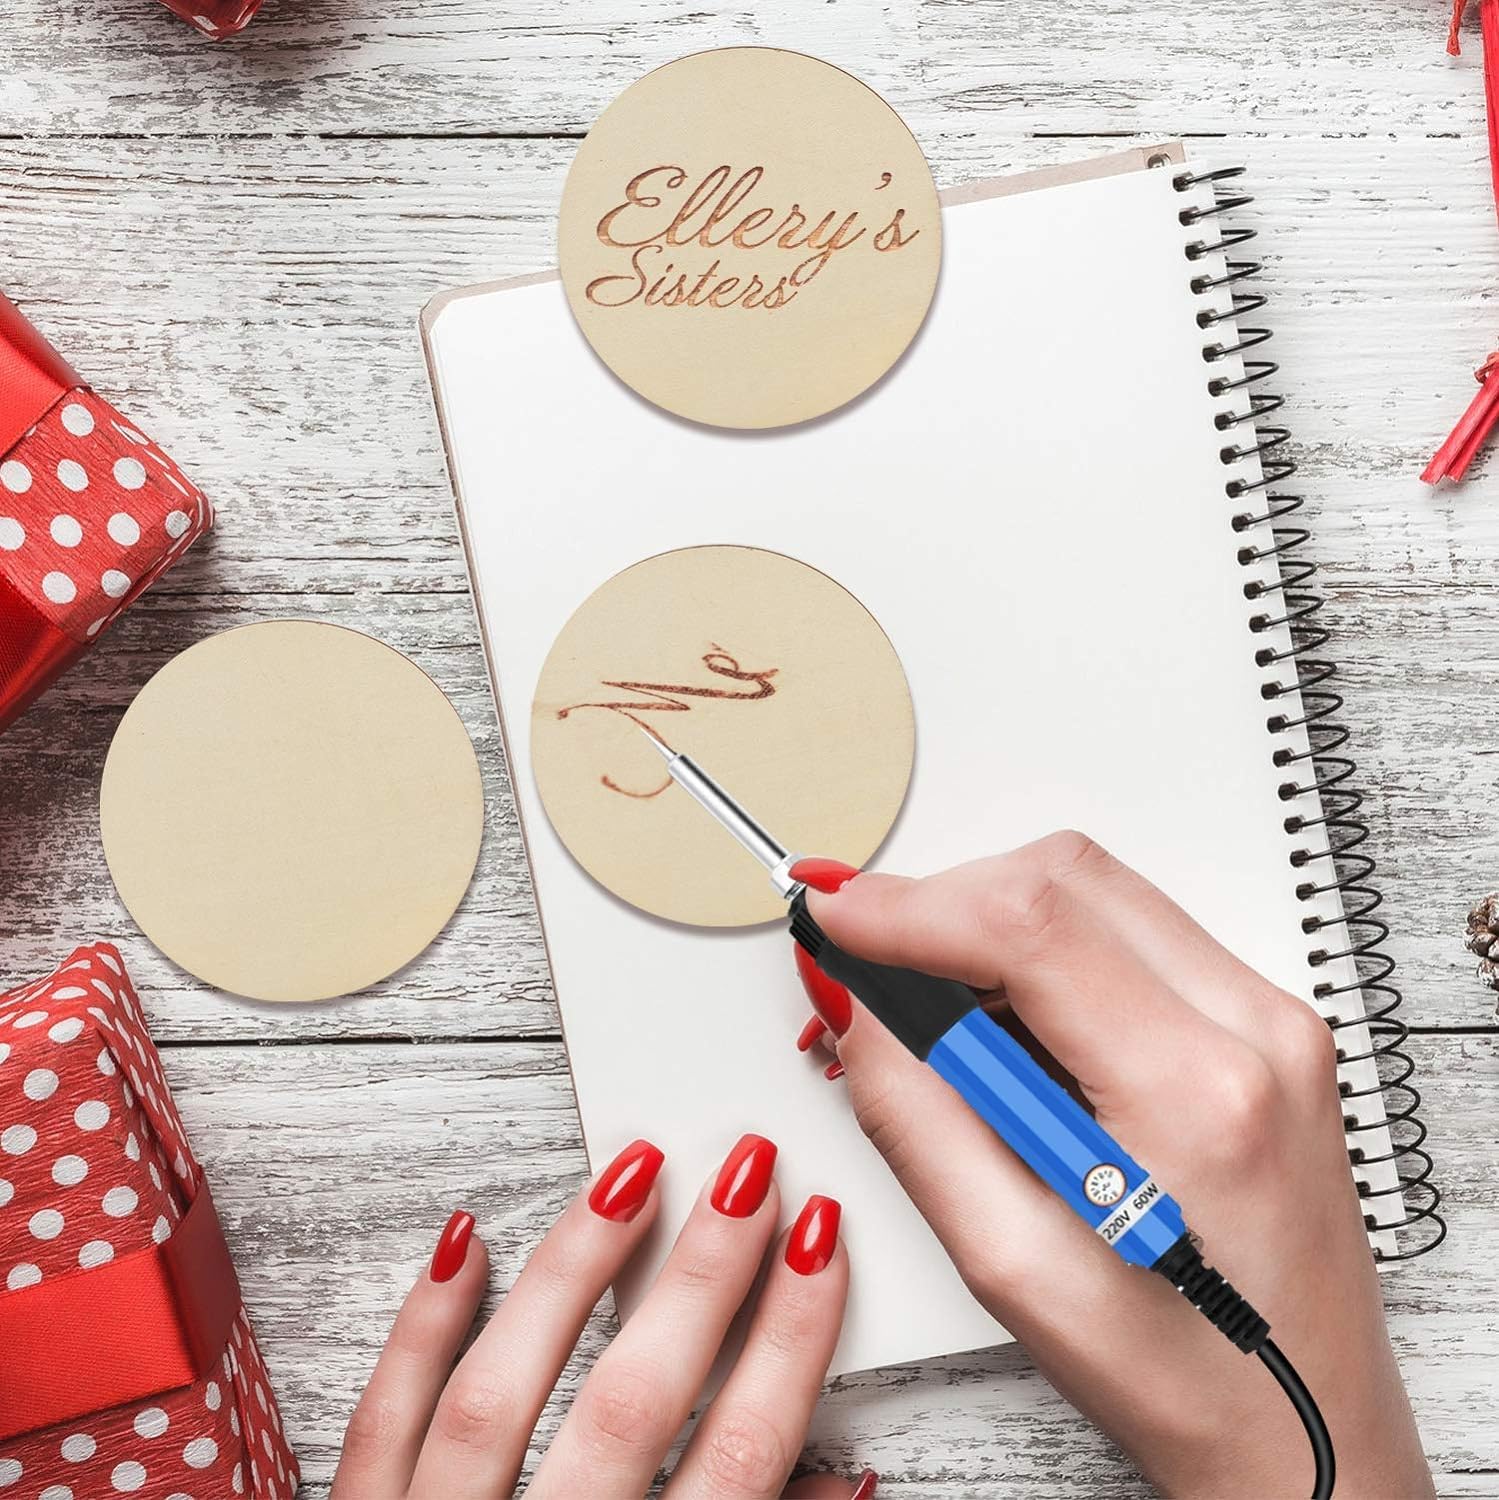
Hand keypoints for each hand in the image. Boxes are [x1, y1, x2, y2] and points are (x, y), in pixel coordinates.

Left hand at [332, 1134, 874, 1499]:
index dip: (788, 1348)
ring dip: (573, 1270)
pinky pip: (380, 1419)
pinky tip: (463, 1238)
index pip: (738, 1469)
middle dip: (701, 1279)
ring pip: (500, 1389)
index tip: (821, 1248)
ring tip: (631, 1171)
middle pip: (631, 1408)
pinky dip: (421, 1326)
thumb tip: (845, 1488)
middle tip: (748, 1173)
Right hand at [793, 834, 1431, 1498]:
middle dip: (946, 901)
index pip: (1029, 924)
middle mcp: (1254, 1030)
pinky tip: (1011, 1024)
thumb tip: (854, 1006)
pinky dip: (1047, 946)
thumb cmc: (1184, 1374)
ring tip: (941, 1013)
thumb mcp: (1011, 1264)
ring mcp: (1272, 1017)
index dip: (909, 904)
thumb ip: (914, 1115)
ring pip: (1097, 888)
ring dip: (993, 921)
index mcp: (1197, 1094)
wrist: (1305, 1424)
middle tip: (875, 966)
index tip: (837, 917)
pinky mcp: (1266, 1020)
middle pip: (1064, 876)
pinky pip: (1133, 929)